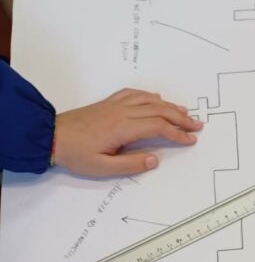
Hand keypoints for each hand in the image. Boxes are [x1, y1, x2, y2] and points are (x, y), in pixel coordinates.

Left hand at [54, 88, 202, 178]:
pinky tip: (157, 99)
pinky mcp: (108, 103)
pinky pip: (134, 94)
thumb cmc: (76, 155)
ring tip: (185, 112)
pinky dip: (149, 96)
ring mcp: (115, 105)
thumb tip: (155, 160)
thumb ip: (131, 164)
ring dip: (169, 105)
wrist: (51, 136)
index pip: (158, 127)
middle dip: (180, 118)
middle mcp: (122, 112)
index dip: (177, 134)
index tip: (191, 140)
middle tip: (197, 125)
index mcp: (122, 128)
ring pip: (149, 100)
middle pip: (159, 110)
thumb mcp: (103, 167)